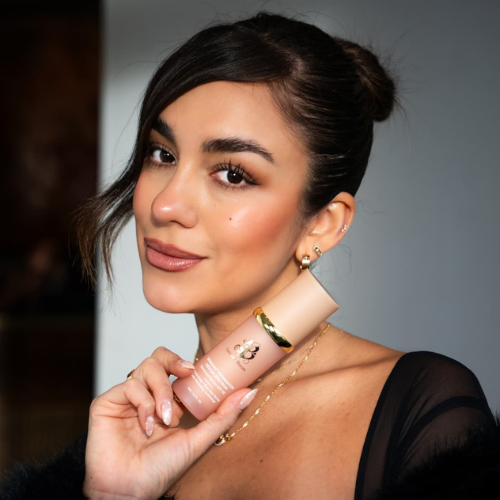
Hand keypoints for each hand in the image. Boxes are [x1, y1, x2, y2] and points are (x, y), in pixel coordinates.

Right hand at [83, 347, 255, 499]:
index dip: (186, 363)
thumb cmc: (161, 470)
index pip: (176, 368)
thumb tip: (250, 392)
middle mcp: (148, 395)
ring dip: (160, 390)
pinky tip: (147, 425)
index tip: (196, 370)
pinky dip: (142, 403)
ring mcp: (127, 398)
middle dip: (173, 360)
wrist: (129, 491)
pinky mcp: (107, 402)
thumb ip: (222, 415)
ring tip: (165, 417)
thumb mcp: (198, 440)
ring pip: (146, 367)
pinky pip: (129, 385)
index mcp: (167, 401)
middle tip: (186, 372)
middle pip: (158, 357)